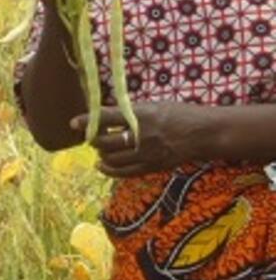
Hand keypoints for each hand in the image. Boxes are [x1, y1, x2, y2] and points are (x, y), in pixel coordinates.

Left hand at [77, 102, 209, 177]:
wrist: (205, 133)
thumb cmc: (180, 115)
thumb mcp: (155, 106)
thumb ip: (131, 112)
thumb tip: (105, 115)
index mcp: (142, 115)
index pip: (106, 118)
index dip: (87, 121)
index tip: (73, 123)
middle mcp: (142, 135)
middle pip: (104, 141)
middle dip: (93, 139)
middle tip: (91, 136)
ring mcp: (146, 153)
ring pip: (111, 158)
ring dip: (101, 154)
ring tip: (100, 149)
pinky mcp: (152, 167)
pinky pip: (123, 172)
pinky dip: (109, 170)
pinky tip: (103, 165)